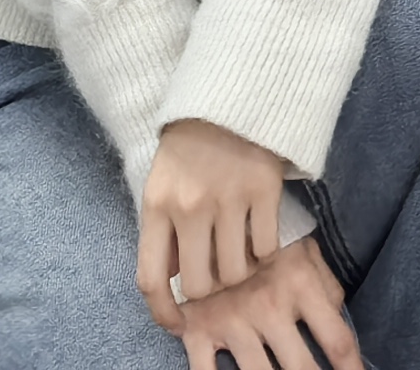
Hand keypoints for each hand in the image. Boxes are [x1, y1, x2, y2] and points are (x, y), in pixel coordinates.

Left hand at [137, 119, 293, 338]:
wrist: (232, 96)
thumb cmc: (190, 147)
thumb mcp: (162, 186)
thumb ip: (163, 233)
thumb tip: (173, 280)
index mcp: (157, 207)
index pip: (152, 279)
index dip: (164, 312)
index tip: (178, 324)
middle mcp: (190, 207)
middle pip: (199, 283)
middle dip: (210, 287)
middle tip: (217, 270)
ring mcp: (230, 198)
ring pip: (236, 271)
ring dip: (240, 272)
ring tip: (241, 252)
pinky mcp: (265, 189)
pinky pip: (267, 247)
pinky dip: (266, 252)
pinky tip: (262, 237)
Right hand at [166, 235, 362, 369]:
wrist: (210, 215)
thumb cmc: (268, 240)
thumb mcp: (305, 252)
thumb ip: (326, 288)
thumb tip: (339, 322)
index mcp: (301, 285)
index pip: (336, 340)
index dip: (351, 369)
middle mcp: (269, 306)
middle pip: (300, 367)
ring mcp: (232, 320)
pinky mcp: (197, 329)